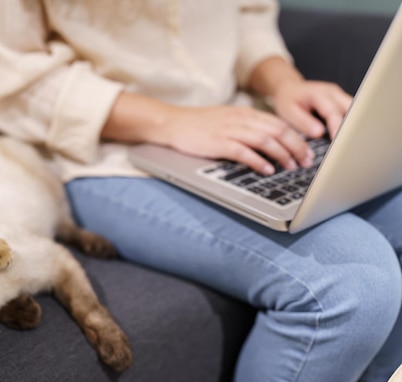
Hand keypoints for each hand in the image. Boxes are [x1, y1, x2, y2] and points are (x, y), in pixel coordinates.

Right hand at [158, 105, 313, 174]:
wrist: (172, 122)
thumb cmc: (198, 125)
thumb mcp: (227, 120)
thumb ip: (247, 128)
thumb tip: (269, 142)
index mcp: (245, 113)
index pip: (279, 124)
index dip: (298, 138)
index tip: (307, 152)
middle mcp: (241, 120)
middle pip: (278, 131)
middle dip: (296, 148)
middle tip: (306, 162)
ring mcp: (229, 131)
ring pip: (265, 140)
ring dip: (282, 155)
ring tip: (291, 167)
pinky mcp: (218, 143)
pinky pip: (244, 152)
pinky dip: (258, 161)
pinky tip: (267, 170)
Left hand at [271, 79, 351, 138]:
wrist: (289, 88)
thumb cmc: (287, 100)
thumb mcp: (288, 112)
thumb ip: (303, 122)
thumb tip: (319, 133)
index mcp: (319, 94)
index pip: (333, 112)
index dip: (337, 127)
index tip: (338, 141)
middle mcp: (333, 92)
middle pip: (351, 110)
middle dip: (350, 127)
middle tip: (347, 144)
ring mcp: (339, 96)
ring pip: (354, 111)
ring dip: (351, 125)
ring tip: (347, 142)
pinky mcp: (341, 101)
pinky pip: (350, 113)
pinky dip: (349, 124)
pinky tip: (344, 136)